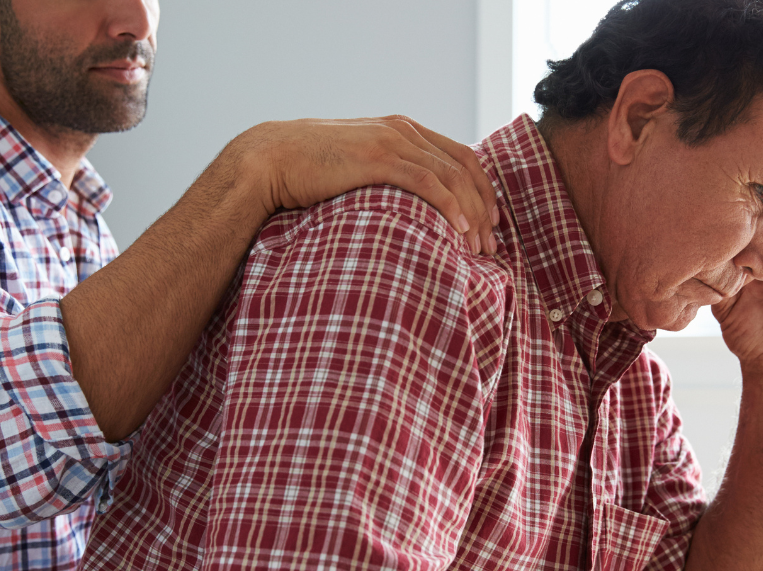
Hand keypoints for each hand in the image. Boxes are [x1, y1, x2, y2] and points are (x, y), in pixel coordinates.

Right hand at [230, 116, 500, 254]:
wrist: (270, 159)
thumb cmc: (309, 171)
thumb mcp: (357, 168)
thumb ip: (384, 177)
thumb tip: (404, 210)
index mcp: (402, 129)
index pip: (460, 156)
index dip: (482, 189)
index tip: (490, 223)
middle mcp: (403, 130)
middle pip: (464, 166)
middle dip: (484, 207)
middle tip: (492, 244)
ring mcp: (391, 141)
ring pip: (451, 175)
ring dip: (471, 213)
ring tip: (478, 247)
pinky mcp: (377, 159)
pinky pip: (426, 182)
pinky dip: (449, 205)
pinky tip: (460, 229)